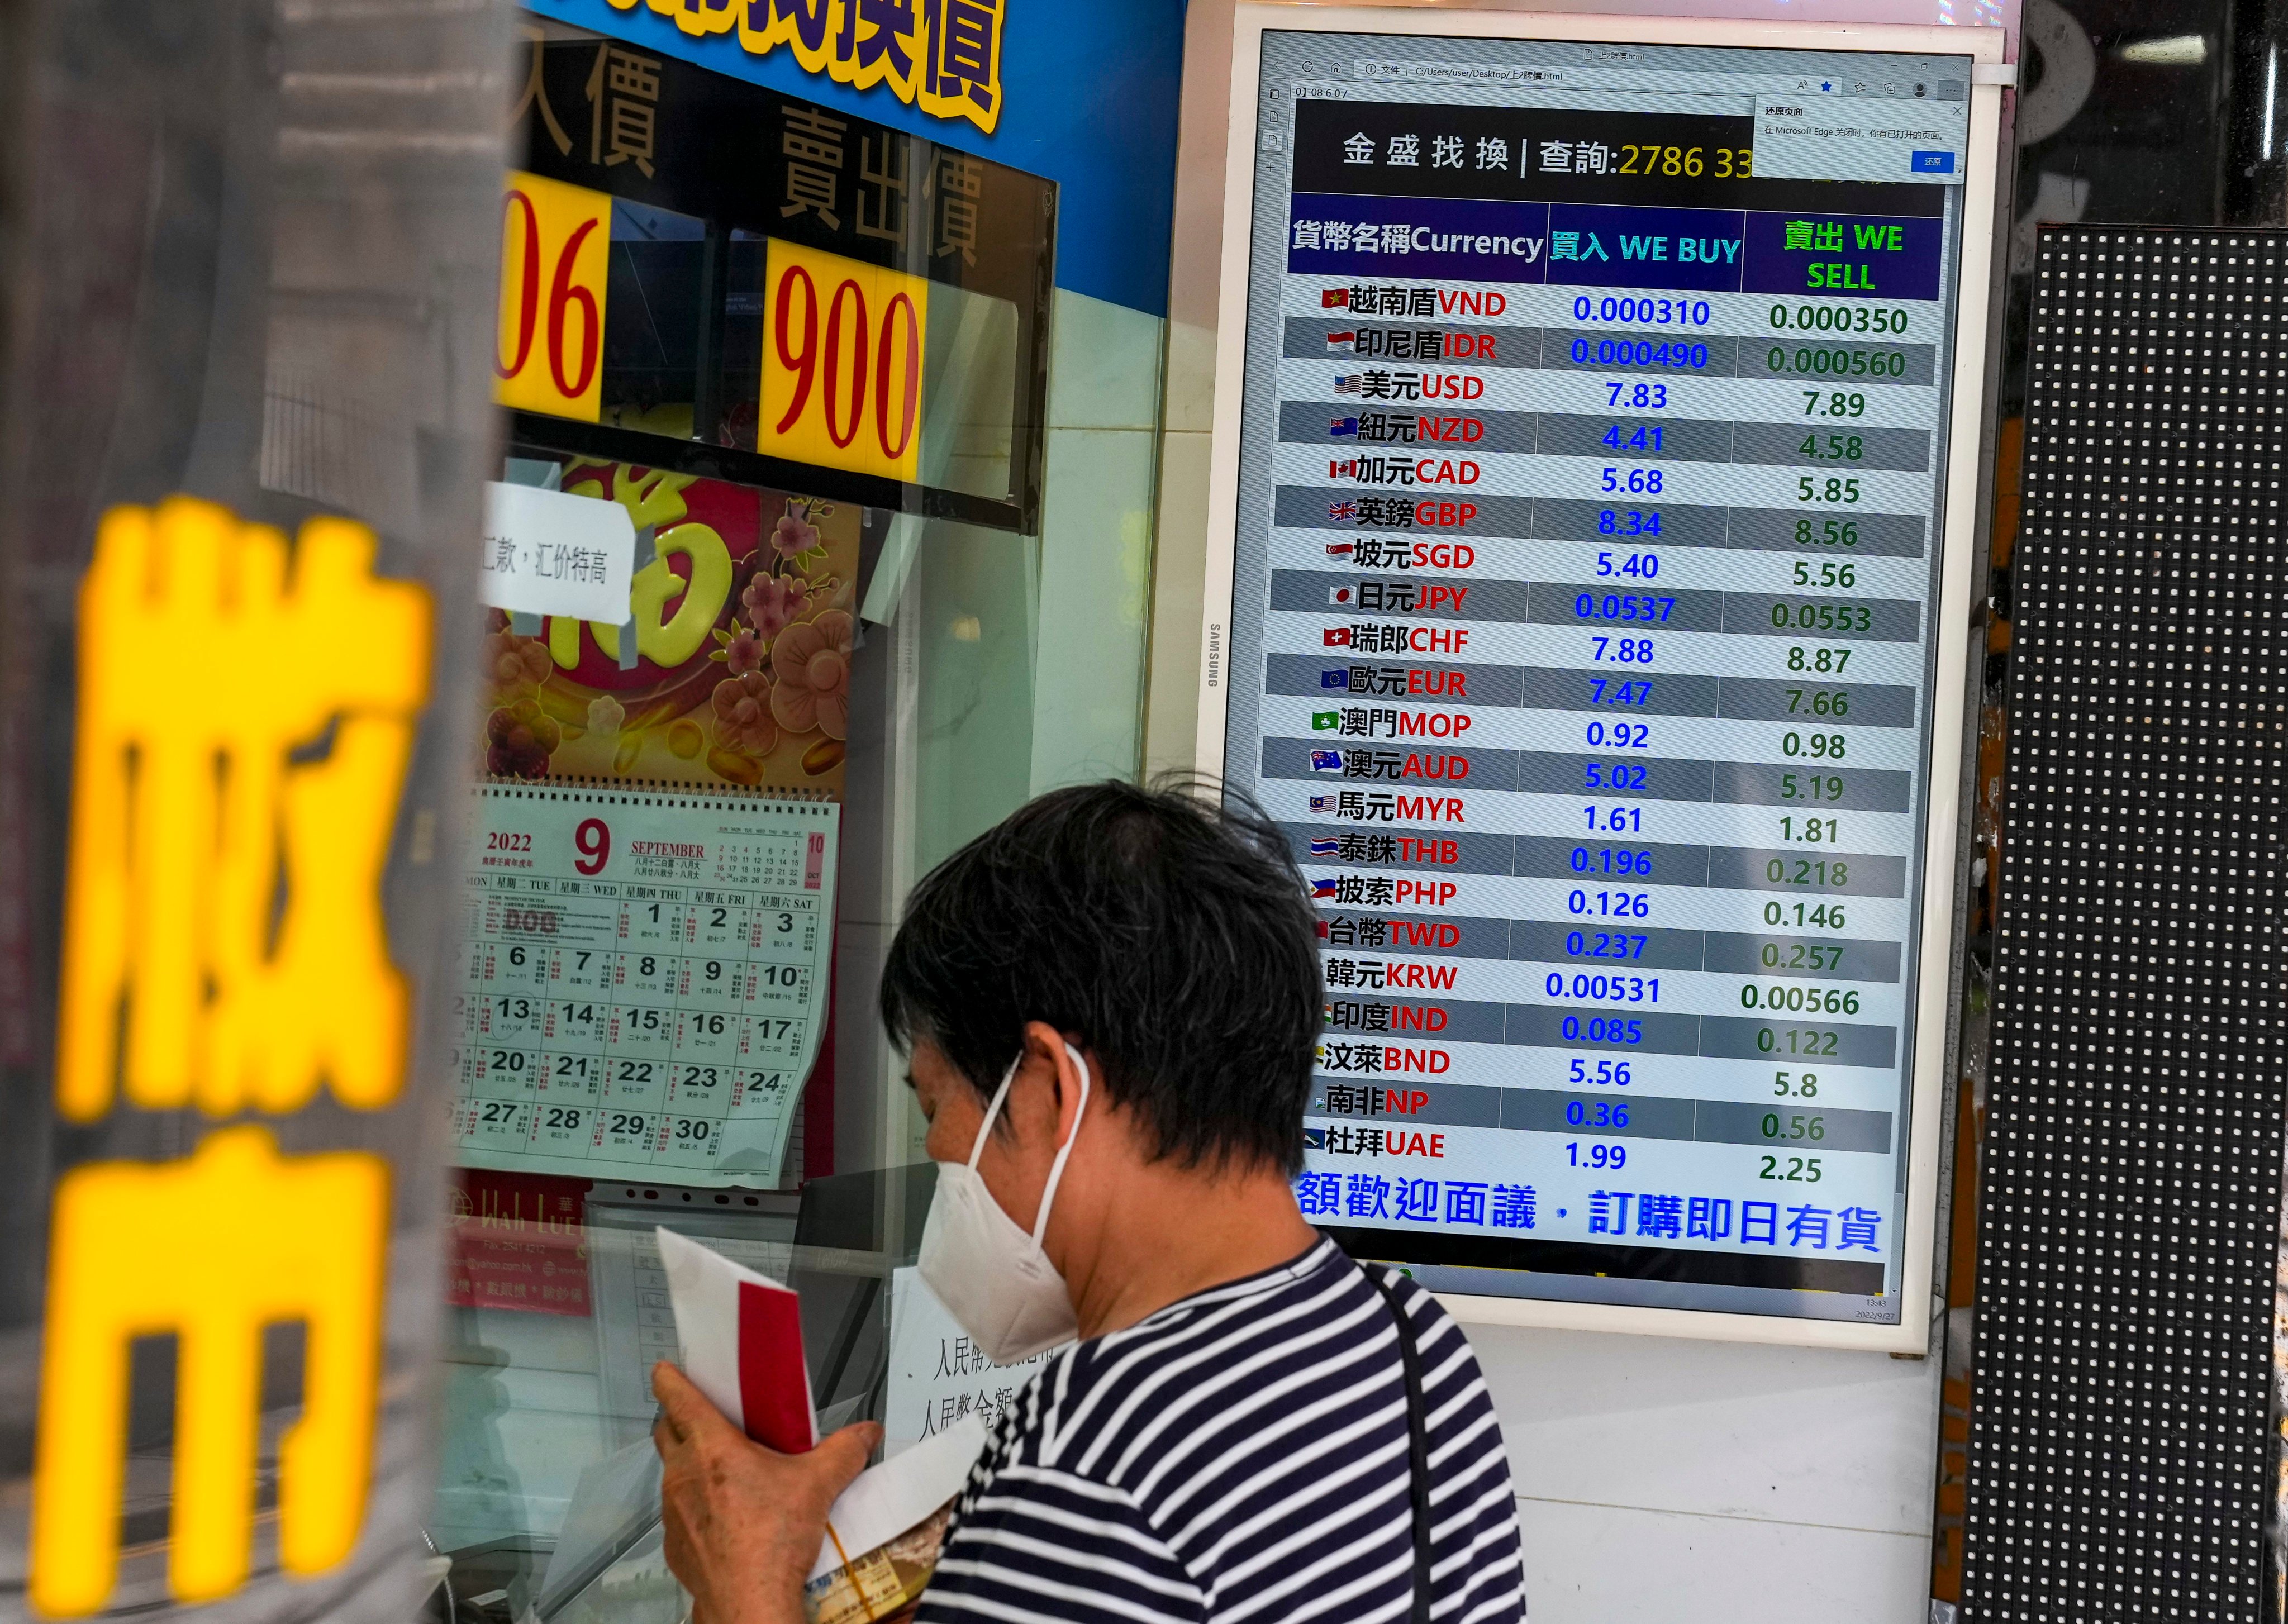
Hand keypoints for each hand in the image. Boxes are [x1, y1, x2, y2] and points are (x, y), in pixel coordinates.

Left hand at [651, 1361, 881, 1623]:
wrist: (749, 1602)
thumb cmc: (773, 1541)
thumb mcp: (819, 1485)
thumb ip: (845, 1451)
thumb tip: (866, 1432)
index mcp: (712, 1447)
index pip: (677, 1399)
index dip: (669, 1379)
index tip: (665, 1370)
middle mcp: (683, 1474)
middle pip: (666, 1432)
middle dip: (678, 1420)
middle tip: (707, 1420)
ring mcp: (673, 1511)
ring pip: (672, 1473)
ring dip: (690, 1466)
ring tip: (726, 1474)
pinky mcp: (673, 1543)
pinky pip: (678, 1513)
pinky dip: (694, 1507)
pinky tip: (725, 1518)